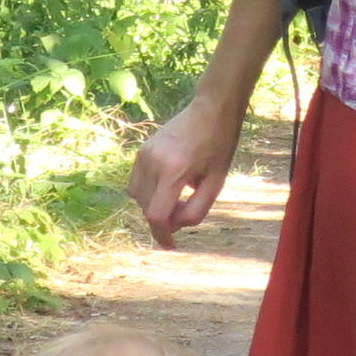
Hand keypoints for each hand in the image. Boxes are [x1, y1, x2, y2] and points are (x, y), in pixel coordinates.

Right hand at [129, 95, 243, 247]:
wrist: (211, 110)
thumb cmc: (219, 146)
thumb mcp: (216, 182)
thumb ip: (196, 209)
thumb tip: (175, 226)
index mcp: (174, 170)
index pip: (157, 214)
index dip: (162, 235)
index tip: (170, 245)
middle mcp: (153, 162)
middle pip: (146, 207)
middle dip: (162, 218)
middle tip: (184, 211)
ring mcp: (143, 154)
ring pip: (137, 196)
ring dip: (153, 204)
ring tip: (177, 196)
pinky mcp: (141, 150)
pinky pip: (136, 182)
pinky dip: (148, 191)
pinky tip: (169, 183)